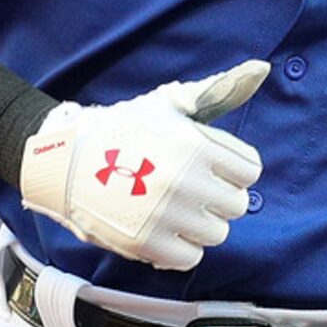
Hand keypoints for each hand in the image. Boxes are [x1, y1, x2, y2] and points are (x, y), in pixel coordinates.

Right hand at [18, 59, 268, 270]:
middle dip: (218, 196)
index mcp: (196, 146)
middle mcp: (186, 182)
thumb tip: (261, 68)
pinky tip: (163, 228)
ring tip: (175, 208)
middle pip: (236, 204)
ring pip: (216, 233)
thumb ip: (218, 91)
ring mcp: (167, 216)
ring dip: (200, 223)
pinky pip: (191, 258)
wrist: (65, 161)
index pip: (250, 170)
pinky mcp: (147, 245)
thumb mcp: (169, 103)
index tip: (211, 167)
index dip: (232, 168)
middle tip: (192, 188)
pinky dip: (180, 247)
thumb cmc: (124, 129)